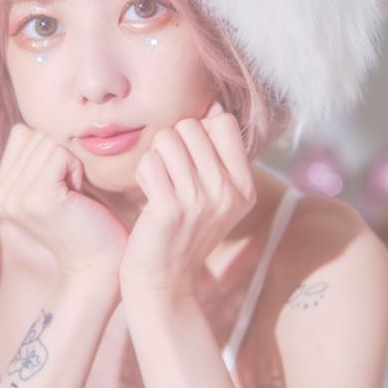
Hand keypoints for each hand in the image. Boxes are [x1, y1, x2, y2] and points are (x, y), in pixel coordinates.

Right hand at [0, 124, 127, 278]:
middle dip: (61, 156)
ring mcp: (16, 197)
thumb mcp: (50, 185)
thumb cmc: (84, 220)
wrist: (96, 264)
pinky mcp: (38, 198)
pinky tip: (78, 196)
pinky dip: (77, 169)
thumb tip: (31, 124)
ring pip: (49, 142)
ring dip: (71, 163)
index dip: (50, 151)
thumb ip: (34, 158)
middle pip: (36, 135)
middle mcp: (0, 195)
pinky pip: (61, 154)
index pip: (22, 134)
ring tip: (73, 196)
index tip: (60, 185)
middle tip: (70, 193)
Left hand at [119, 100, 256, 298]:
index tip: (191, 159)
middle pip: (191, 126)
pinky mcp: (170, 209)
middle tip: (171, 176)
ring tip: (160, 186)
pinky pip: (149, 162)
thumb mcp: (215, 195)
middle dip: (173, 143)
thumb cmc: (183, 230)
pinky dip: (144, 174)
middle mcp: (227, 193)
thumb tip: (214, 106)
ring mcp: (200, 201)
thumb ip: (217, 152)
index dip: (199, 131)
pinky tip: (149, 196)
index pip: (223, 123)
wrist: (164, 280)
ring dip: (156, 158)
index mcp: (244, 187)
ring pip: (167, 139)